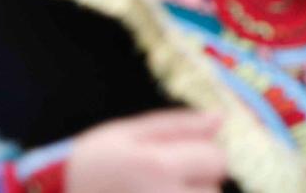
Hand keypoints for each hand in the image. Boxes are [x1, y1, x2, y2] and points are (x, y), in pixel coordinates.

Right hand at [65, 110, 225, 191]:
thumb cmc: (85, 167)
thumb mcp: (124, 134)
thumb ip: (177, 125)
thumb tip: (221, 120)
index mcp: (156, 167)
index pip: (217, 159)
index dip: (201, 156)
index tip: (174, 159)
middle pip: (213, 190)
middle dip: (195, 183)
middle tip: (156, 183)